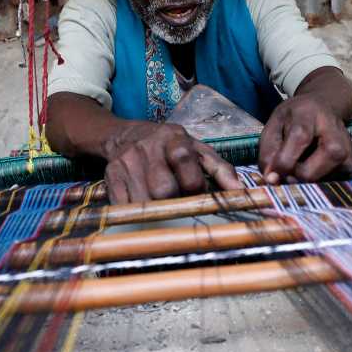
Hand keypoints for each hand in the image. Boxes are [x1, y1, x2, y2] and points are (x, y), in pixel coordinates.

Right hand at [102, 122, 241, 202]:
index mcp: (173, 138)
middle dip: (175, 203)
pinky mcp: (110, 177)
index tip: (196, 194)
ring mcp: (126, 163)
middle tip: (179, 203)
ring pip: (144, 203)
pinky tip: (146, 210)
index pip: (184, 160)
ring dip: (157, 213)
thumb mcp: (197, 150)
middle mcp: (147, 148)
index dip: (194, 185)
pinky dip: (138, 216)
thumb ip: (221, 170)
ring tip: (164, 207)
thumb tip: (240, 193)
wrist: (127, 135)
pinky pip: (125, 208)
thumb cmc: (171, 148)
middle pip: (163, 190)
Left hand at [257, 94, 351, 184]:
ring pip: (326, 180)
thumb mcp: (274, 126)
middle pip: (317, 166)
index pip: (300, 138)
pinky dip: (318, 182)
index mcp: (309, 115)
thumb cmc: (294, 119)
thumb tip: (272, 180)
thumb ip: (268, 152)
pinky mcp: (351, 164)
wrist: (324, 108)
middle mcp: (334, 132)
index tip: (272, 176)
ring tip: (303, 164)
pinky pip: (332, 184)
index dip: (284, 162)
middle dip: (297, 176)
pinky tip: (314, 168)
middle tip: (288, 170)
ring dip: (308, 180)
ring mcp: (347, 149)